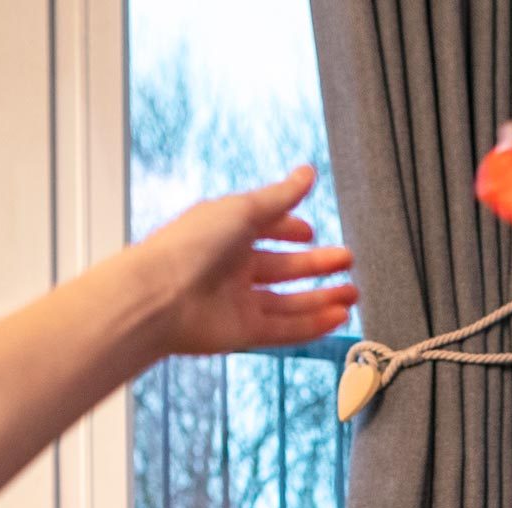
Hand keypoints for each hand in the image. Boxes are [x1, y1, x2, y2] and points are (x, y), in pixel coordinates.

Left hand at [134, 167, 358, 358]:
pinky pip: (283, 329)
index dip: (287, 228)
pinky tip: (337, 318)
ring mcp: (237, 301)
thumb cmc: (191, 246)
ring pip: (287, 302)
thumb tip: (308, 172)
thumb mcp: (243, 210)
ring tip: (353, 293)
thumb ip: (281, 197)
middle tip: (347, 261)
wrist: (159, 297)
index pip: (263, 228)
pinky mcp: (241, 332)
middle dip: (316, 265)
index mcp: (226, 232)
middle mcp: (232, 267)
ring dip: (320, 298)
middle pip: (282, 268)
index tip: (310, 231)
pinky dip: (311, 325)